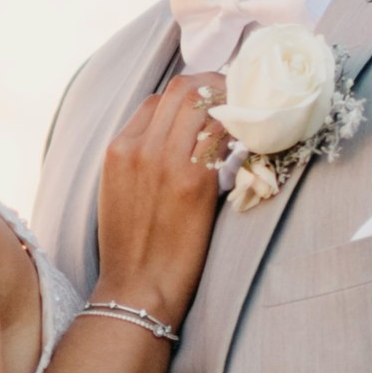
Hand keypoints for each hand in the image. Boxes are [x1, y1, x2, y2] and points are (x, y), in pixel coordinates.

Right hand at [89, 70, 230, 325]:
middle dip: (215, 84)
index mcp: (118, 150)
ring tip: (251, 109)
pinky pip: (221, 133)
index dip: (190, 94)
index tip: (214, 100)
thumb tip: (180, 137)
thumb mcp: (120, 192)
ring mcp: (166, 162)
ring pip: (202, 102)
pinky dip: (239, 125)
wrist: (137, 287)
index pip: (157, 99)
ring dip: (231, 99)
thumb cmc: (132, 246)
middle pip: (182, 90)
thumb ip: (142, 158)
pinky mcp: (193, 181)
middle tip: (240, 94)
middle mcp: (140, 148)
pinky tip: (253, 133)